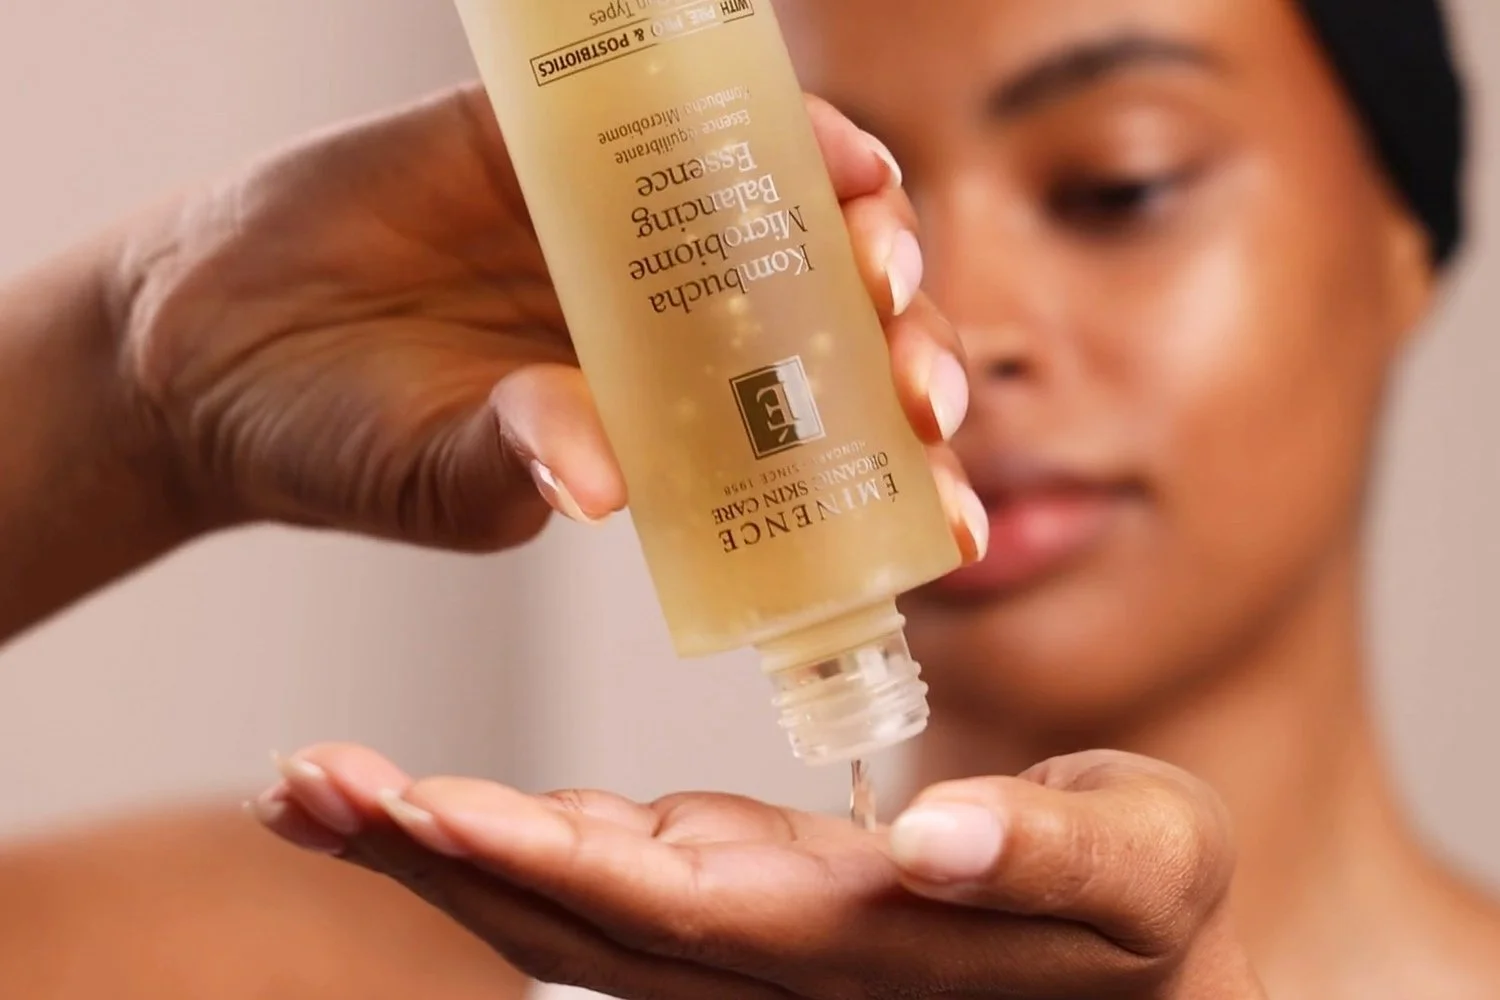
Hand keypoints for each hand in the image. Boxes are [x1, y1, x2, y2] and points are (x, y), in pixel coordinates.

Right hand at [107, 87, 979, 553]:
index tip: (949, 519)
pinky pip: (690, 111)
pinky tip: (811, 140)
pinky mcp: (573, 139)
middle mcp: (675, 329)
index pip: (814, 455)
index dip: (893, 480)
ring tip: (881, 254)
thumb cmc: (339, 440)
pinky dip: (764, 118)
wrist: (215, 336)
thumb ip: (513, 466)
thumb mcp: (431, 475)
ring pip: (793, 218)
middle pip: (835, 331)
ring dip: (862, 230)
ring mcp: (635, 231)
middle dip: (903, 356)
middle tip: (922, 388)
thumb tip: (594, 483)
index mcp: (673, 434)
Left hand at [256, 746, 1265, 999]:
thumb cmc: (1145, 899)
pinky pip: (602, 875)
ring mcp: (742, 933)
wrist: (1136, 944)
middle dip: (435, 855)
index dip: (542, 868)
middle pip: (575, 921)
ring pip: (566, 904)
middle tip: (308, 786)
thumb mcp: (1143, 864)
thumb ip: (1049, 858)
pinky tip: (423, 804)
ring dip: (439, 847)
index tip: (421, 809)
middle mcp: (770, 959)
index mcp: (854, 947)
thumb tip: (932, 842)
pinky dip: (507, 833)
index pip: (669, 919)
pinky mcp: (738, 896)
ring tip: (318, 786)